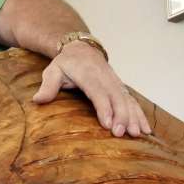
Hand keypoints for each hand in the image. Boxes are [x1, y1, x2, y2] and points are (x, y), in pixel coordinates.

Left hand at [32, 42, 151, 137]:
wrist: (81, 49)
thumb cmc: (66, 64)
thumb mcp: (52, 71)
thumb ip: (48, 86)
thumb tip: (37, 100)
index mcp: (88, 74)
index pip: (98, 92)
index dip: (104, 108)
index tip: (108, 124)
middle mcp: (105, 77)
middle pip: (116, 97)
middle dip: (121, 116)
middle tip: (121, 134)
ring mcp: (115, 82)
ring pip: (128, 100)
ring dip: (134, 117)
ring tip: (137, 134)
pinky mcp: (120, 88)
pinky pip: (132, 101)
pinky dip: (140, 114)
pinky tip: (145, 129)